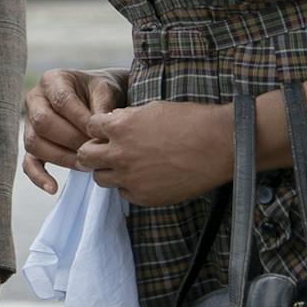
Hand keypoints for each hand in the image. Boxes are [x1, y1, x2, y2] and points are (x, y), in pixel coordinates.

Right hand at [22, 68, 129, 193]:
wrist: (102, 99)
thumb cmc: (104, 93)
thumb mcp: (107, 91)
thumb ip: (103, 108)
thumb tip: (97, 135)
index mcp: (52, 80)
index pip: (61, 101)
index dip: (81, 119)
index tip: (101, 133)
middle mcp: (35, 98)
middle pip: (43, 123)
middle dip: (71, 140)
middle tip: (95, 151)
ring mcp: (30, 122)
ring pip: (34, 143)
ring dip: (61, 158)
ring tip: (86, 165)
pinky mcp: (33, 143)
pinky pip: (28, 162)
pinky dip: (38, 176)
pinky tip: (53, 188)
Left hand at [74, 101, 233, 206]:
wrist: (221, 145)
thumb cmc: (191, 121)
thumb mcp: (152, 109)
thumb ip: (127, 118)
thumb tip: (113, 123)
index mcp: (120, 127)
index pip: (89, 128)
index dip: (98, 128)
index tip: (107, 130)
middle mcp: (120, 154)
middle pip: (85, 156)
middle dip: (92, 152)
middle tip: (104, 151)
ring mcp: (131, 178)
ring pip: (100, 179)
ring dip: (108, 170)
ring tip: (125, 165)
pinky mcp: (145, 197)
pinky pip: (124, 194)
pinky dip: (129, 186)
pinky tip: (145, 177)